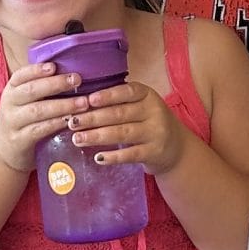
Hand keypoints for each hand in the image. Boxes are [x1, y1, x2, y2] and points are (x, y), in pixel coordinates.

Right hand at [0, 60, 86, 174]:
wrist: (4, 151)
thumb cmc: (22, 120)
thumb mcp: (25, 101)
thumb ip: (41, 87)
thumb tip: (71, 70)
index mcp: (12, 89)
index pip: (21, 75)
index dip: (37, 70)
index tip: (54, 66)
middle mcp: (10, 103)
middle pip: (31, 90)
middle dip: (55, 84)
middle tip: (77, 79)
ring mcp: (12, 122)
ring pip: (37, 111)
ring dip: (62, 106)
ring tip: (83, 103)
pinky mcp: (19, 140)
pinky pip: (39, 130)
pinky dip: (56, 124)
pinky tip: (71, 121)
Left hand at [65, 80, 185, 174]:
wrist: (176, 148)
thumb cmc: (148, 122)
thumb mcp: (141, 106)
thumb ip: (119, 103)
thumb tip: (82, 103)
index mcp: (148, 96)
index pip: (127, 92)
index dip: (108, 96)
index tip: (88, 100)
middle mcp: (154, 112)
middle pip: (120, 114)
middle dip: (93, 118)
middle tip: (72, 122)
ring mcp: (156, 133)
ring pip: (122, 133)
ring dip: (97, 136)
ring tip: (77, 139)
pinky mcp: (154, 152)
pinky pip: (130, 154)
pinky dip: (113, 157)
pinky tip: (98, 157)